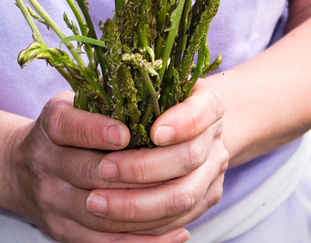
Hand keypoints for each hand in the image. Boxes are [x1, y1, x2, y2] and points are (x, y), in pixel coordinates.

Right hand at [2, 92, 193, 241]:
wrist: (22, 169)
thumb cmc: (69, 129)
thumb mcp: (79, 101)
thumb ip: (111, 94)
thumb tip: (160, 83)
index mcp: (52, 125)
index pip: (70, 127)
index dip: (98, 131)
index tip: (127, 133)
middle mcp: (45, 163)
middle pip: (91, 173)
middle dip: (138, 172)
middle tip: (179, 167)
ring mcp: (52, 201)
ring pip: (103, 213)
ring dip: (148, 208)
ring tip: (187, 198)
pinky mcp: (62, 231)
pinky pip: (105, 242)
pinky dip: (143, 241)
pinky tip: (176, 233)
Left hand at [84, 79, 228, 235]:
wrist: (188, 128)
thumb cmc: (153, 101)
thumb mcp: (142, 85)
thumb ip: (128, 88)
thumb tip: (100, 106)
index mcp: (208, 103)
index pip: (202, 111)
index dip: (182, 123)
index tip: (153, 131)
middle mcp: (215, 137)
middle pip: (189, 157)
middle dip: (142, 167)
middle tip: (101, 168)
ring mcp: (213, 172)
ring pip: (182, 197)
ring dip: (136, 204)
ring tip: (94, 201)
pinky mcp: (204, 201)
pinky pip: (176, 220)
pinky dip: (142, 225)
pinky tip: (109, 220)